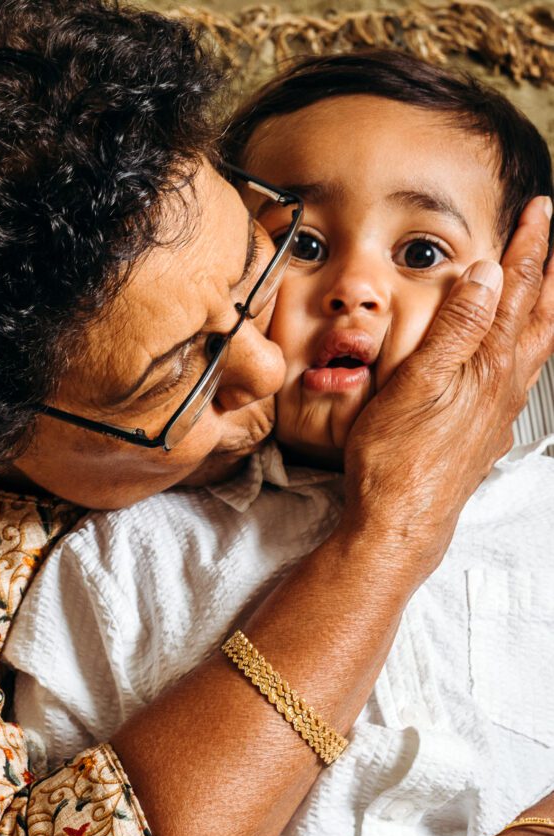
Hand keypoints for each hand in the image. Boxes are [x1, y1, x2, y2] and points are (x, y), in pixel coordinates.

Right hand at [343, 196, 553, 577]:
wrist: (400, 523)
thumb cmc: (397, 461)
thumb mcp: (417, 383)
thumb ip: (455, 327)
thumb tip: (487, 275)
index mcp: (487, 365)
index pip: (517, 291)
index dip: (530, 247)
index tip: (540, 212)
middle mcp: (502, 387)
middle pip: (541, 318)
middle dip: (549, 274)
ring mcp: (497, 413)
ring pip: (534, 350)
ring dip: (543, 312)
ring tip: (545, 290)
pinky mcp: (484, 435)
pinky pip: (518, 380)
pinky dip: (525, 352)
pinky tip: (513, 360)